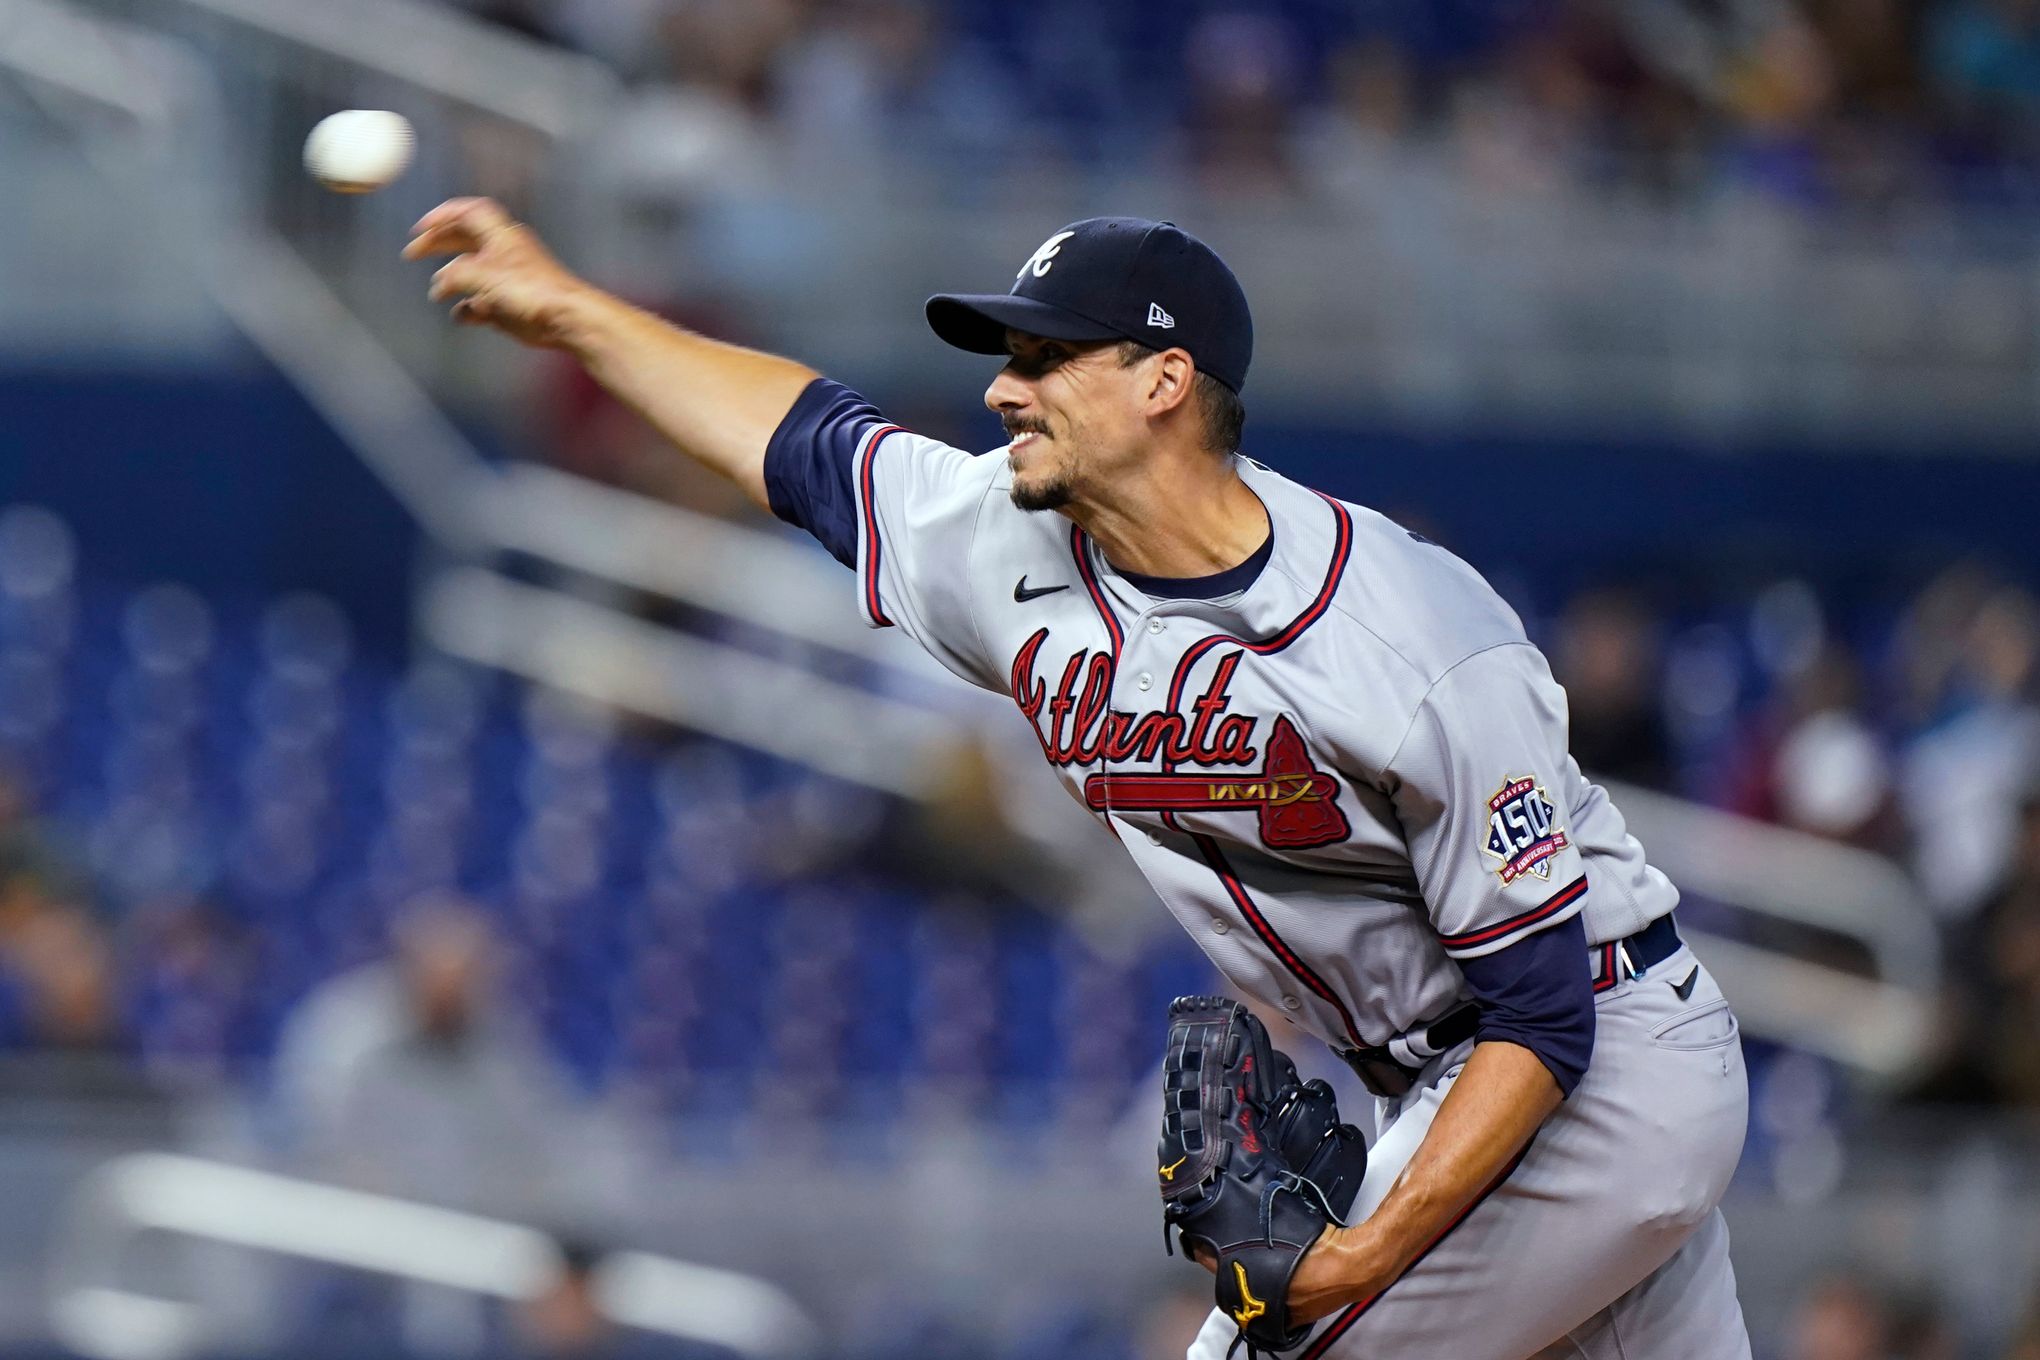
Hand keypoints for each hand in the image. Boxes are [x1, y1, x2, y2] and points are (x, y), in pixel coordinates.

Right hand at [404, 197, 588, 348]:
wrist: (565, 319)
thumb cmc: (530, 290)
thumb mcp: (484, 274)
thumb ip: (456, 274)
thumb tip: (440, 282)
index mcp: (500, 236)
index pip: (469, 213)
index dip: (443, 214)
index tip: (421, 227)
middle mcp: (503, 253)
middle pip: (464, 240)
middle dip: (438, 244)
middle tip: (413, 252)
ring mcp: (506, 280)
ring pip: (471, 274)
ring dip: (452, 281)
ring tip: (437, 292)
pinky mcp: (509, 306)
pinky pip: (481, 304)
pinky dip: (468, 308)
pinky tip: (461, 315)